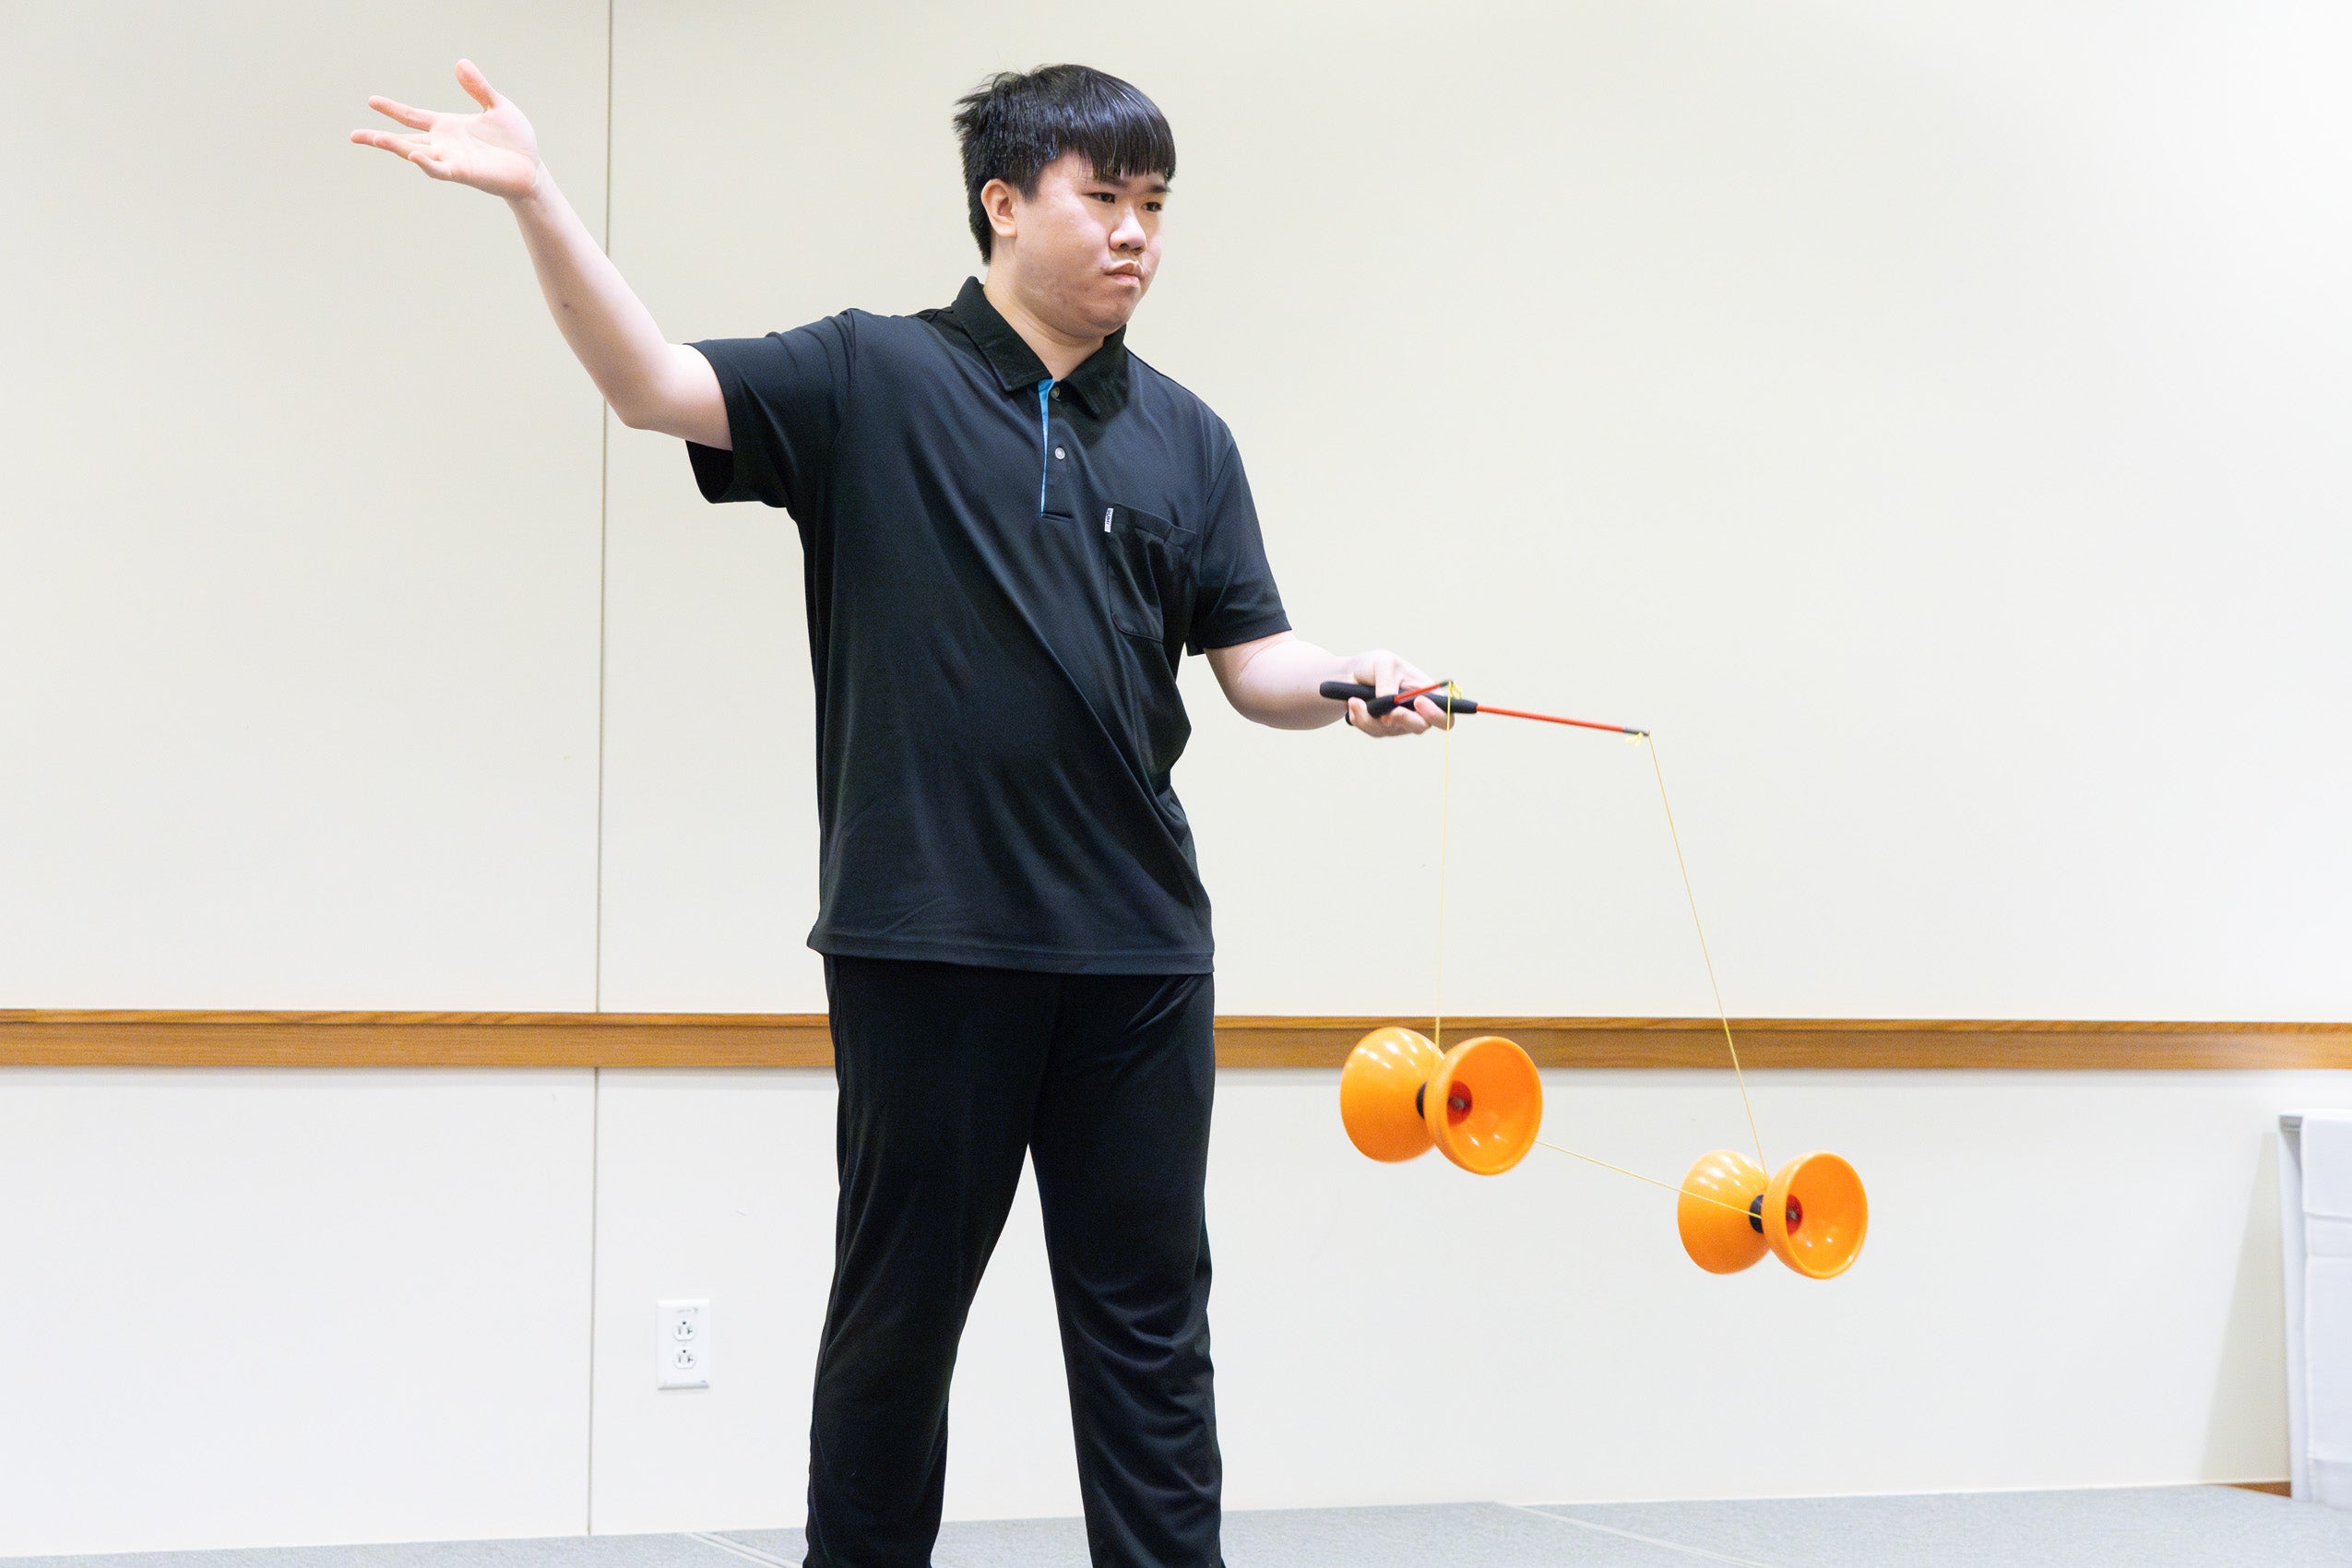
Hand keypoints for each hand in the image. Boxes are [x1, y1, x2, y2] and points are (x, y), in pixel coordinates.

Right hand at [351, 59, 542, 199]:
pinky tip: (415, 155)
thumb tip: (460, 64)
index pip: (413, 116)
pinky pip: (441, 169)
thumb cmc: (515, 141)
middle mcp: (444, 144)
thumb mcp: (497, 106)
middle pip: (405, 139)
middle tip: (354, 136)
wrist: (532, 169)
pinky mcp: (464, 173)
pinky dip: (427, 163)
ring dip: (397, 147)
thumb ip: (477, 88)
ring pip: (417, 153)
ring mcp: (452, 159)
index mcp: (448, 126)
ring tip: (376, 138)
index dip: (392, 109)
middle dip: (380, 138)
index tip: (371, 101)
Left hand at [1342, 650, 1448, 737]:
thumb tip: (1389, 703)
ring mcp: (1398, 723)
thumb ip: (1388, 682)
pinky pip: (1372, 730)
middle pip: (1420, 727)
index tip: (1419, 702)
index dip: (1438, 714)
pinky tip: (1353, 703)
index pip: (1445, 714)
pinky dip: (1360, 717)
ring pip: (1390, 730)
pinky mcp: (1380, 729)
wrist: (1349, 675)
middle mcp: (1416, 712)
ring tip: (1355, 700)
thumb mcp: (1383, 663)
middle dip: (1404, 719)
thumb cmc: (1374, 666)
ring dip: (1371, 716)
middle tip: (1389, 712)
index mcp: (1426, 693)